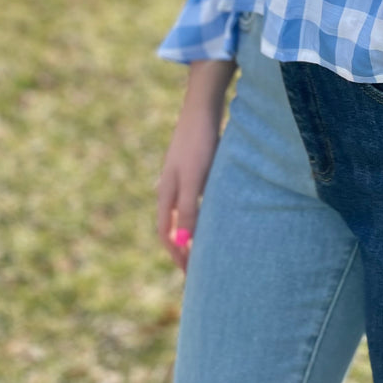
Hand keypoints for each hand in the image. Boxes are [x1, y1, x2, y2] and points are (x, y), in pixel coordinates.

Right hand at [156, 60, 234, 271]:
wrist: (203, 106)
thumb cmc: (198, 143)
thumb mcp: (194, 179)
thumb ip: (188, 210)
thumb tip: (184, 244)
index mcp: (165, 193)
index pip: (166, 235)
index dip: (177, 256)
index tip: (191, 275)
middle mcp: (171, 188)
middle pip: (173, 226)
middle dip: (183, 249)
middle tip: (199, 270)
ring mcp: (183, 177)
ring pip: (184, 213)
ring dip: (192, 232)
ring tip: (208, 248)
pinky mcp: (197, 167)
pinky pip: (196, 199)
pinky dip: (202, 214)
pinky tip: (217, 217)